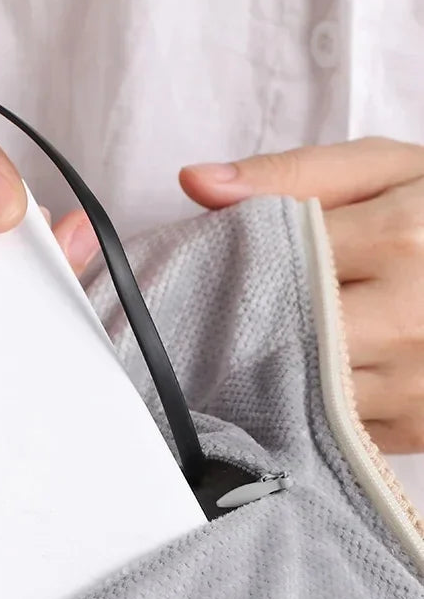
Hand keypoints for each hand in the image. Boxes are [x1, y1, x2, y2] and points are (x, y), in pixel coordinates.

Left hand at [180, 138, 423, 453]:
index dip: (234, 264)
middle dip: (250, 323)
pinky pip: (336, 427)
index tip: (207, 266)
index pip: (276, 259)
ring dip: (275, 370)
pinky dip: (314, 406)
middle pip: (284, 332)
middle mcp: (411, 316)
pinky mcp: (420, 426)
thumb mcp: (384, 171)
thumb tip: (197, 181)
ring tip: (265, 342)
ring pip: (303, 387)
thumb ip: (292, 174)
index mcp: (402, 236)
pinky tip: (312, 377)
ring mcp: (418, 381)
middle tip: (217, 314)